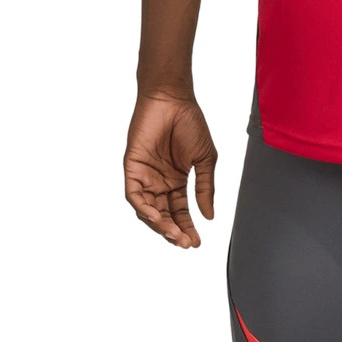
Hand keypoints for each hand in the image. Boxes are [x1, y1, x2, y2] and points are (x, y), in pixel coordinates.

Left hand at [124, 91, 216, 248]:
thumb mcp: (205, 161)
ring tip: (174, 234)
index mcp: (176, 181)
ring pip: (147, 211)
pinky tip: (157, 217)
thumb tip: (208, 217)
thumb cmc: (189, 122)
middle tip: (186, 243)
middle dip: (174, 232)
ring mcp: (145, 176)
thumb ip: (205, 189)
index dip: (188, 229)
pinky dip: (143, 209)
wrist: (173, 98)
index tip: (197, 243)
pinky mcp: (132, 167)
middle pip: (164, 216)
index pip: (180, 213)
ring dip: (160, 225)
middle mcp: (159, 182)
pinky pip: (134, 195)